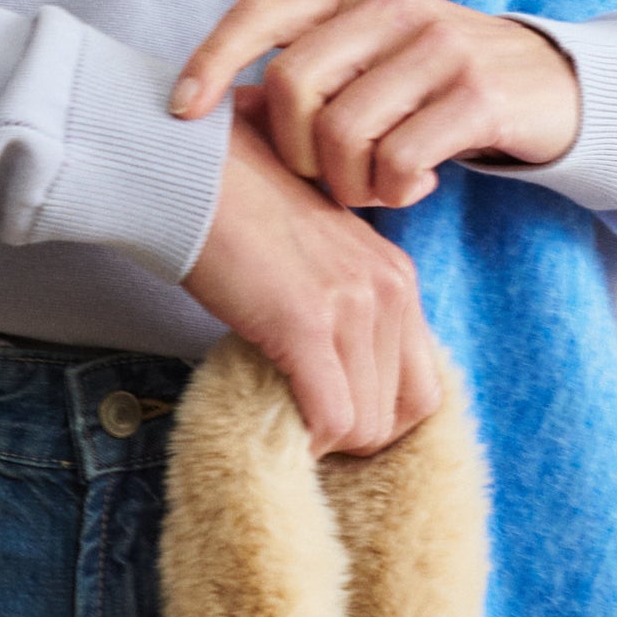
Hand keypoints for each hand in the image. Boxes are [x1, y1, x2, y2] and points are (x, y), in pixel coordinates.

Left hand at [171, 0, 581, 209]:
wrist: (553, 83)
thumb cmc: (438, 81)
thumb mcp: (373, 55)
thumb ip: (311, 69)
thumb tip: (216, 112)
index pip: (258, 14)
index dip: (210, 61)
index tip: (181, 113)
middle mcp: (390, 5)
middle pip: (291, 87)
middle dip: (295, 153)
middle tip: (329, 178)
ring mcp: (436, 45)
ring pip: (342, 132)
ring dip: (348, 184)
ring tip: (376, 186)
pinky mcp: (477, 93)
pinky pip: (399, 159)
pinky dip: (394, 190)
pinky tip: (413, 185)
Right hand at [182, 87, 442, 457]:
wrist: (195, 177)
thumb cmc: (242, 219)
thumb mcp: (320, 260)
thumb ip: (347, 308)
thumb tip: (347, 386)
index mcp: (397, 275)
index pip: (421, 389)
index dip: (376, 417)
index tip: (329, 415)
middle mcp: (388, 288)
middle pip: (398, 415)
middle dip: (350, 434)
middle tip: (301, 422)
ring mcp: (352, 304)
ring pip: (364, 426)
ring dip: (324, 439)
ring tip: (282, 415)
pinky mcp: (306, 322)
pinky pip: (329, 418)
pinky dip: (304, 438)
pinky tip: (273, 421)